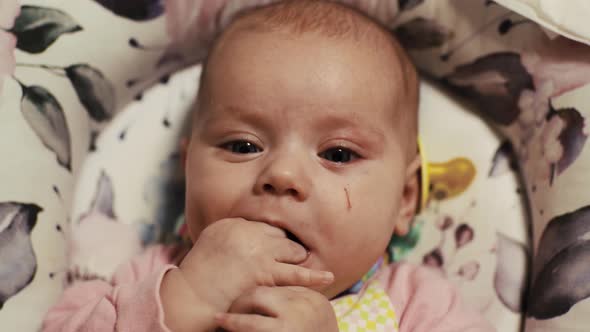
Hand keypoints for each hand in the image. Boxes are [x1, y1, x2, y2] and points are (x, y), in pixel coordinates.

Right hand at [161, 218, 332, 330]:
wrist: (192, 296)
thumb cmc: (200, 273)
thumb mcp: (213, 240)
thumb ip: (235, 232)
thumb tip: (252, 230)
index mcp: (236, 223)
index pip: (266, 226)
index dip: (274, 238)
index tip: (276, 246)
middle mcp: (249, 232)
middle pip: (282, 235)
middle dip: (288, 246)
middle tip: (291, 256)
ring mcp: (260, 252)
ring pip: (292, 250)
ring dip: (297, 258)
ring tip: (303, 262)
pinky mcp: (267, 274)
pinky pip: (297, 274)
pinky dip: (314, 276)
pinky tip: (328, 277)